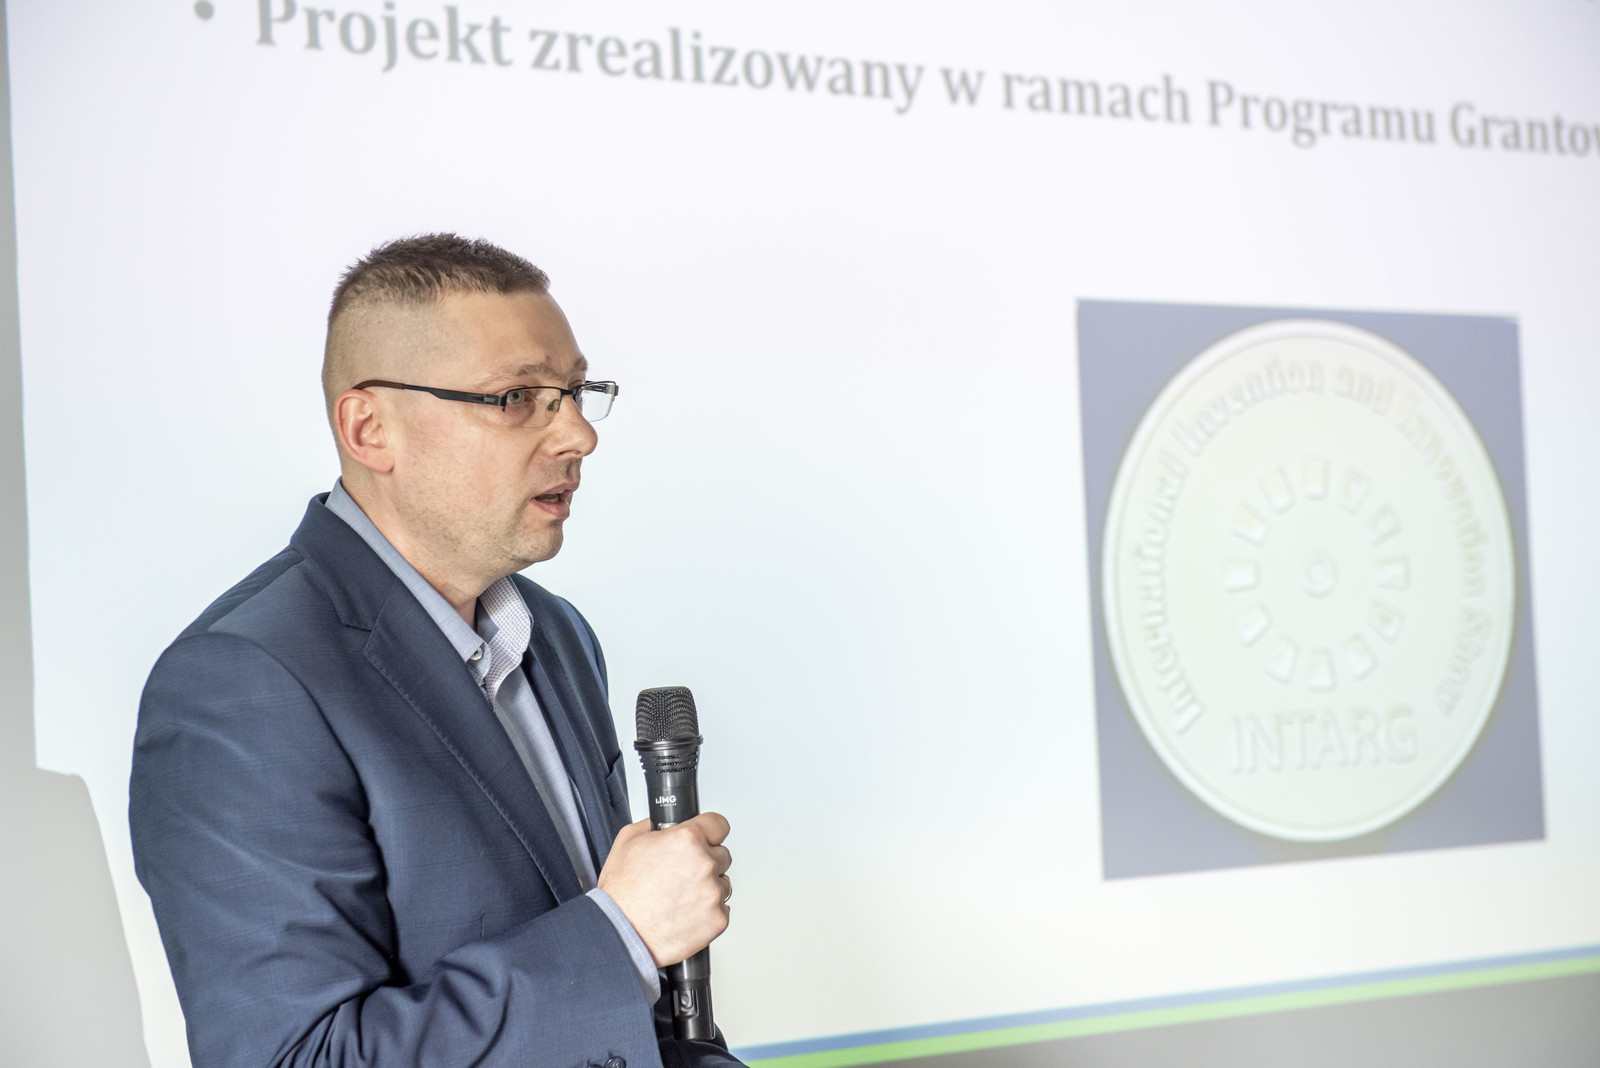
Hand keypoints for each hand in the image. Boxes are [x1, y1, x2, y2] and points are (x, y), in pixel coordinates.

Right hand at [598, 812, 731, 966]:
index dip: (710, 831)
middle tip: (682, 874)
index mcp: (686, 840)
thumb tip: (658, 823)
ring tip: (680, 897)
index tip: (707, 837)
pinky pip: (721, 910)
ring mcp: (713, 893)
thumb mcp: (627, 841)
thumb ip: (651, 826)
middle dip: (705, 862)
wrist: (620, 934)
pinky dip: (707, 913)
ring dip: (707, 888)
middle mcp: (704, 864)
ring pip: (722, 884)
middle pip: (722, 855)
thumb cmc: (621, 894)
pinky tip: (684, 913)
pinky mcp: (717, 920)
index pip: (718, 824)